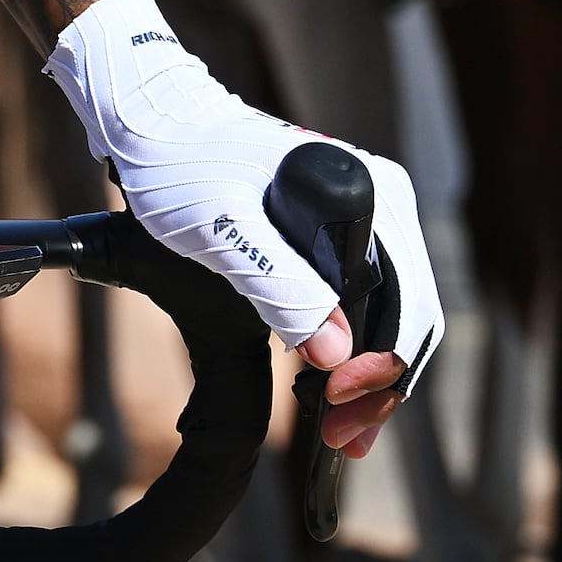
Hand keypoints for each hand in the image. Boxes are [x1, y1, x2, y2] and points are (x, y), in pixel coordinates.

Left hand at [47, 0, 443, 459]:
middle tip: (342, 442)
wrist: (151, 119)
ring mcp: (365, 220)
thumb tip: (338, 355)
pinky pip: (365, 302)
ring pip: (392, 315)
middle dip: (382, 386)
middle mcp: (383, 204)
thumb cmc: (179, 163)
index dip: (381, 369)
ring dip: (372, 377)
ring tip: (341, 433)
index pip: (407, 302)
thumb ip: (280, 287)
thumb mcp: (221, 231)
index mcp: (372, 195)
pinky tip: (332, 391)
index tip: (339, 409)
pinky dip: (356, 352)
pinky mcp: (338, 236)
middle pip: (409, 315)